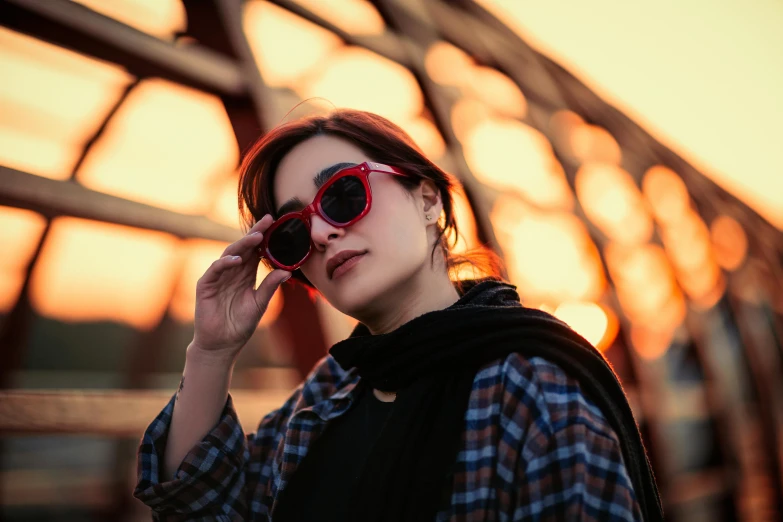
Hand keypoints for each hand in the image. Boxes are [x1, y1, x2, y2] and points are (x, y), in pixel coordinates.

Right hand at [190, 214, 289, 361]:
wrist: (222, 344)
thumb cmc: (240, 324)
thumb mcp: (259, 303)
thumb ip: (270, 286)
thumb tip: (287, 271)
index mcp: (246, 274)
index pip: (256, 251)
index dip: (264, 237)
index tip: (275, 223)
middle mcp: (232, 272)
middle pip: (244, 248)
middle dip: (255, 233)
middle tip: (267, 220)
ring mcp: (218, 277)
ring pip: (230, 254)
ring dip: (243, 245)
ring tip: (256, 237)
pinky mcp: (205, 285)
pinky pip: (215, 270)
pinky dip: (225, 263)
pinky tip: (237, 260)